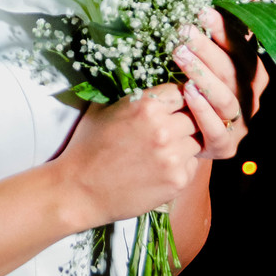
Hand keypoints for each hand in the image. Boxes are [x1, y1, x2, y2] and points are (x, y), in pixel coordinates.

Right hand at [58, 82, 201, 225]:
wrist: (80, 190)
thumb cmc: (87, 147)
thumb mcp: (103, 108)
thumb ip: (132, 96)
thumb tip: (150, 85)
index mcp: (146, 105)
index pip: (180, 91)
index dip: (176, 99)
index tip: (171, 107)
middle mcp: (163, 128)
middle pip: (193, 116)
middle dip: (183, 121)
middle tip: (168, 130)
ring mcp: (172, 156)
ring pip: (196, 141)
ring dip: (184, 144)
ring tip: (163, 151)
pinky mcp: (177, 180)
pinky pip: (193, 164)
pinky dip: (182, 165)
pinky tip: (161, 168)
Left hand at [173, 7, 269, 158]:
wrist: (188, 138)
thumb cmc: (199, 89)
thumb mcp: (212, 59)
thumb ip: (227, 32)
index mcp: (253, 75)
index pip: (243, 48)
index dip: (225, 29)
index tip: (202, 11)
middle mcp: (250, 99)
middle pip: (233, 71)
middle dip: (207, 48)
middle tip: (183, 31)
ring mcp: (240, 125)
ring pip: (226, 99)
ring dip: (203, 76)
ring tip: (180, 56)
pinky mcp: (224, 147)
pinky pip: (216, 131)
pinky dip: (203, 111)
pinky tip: (187, 93)